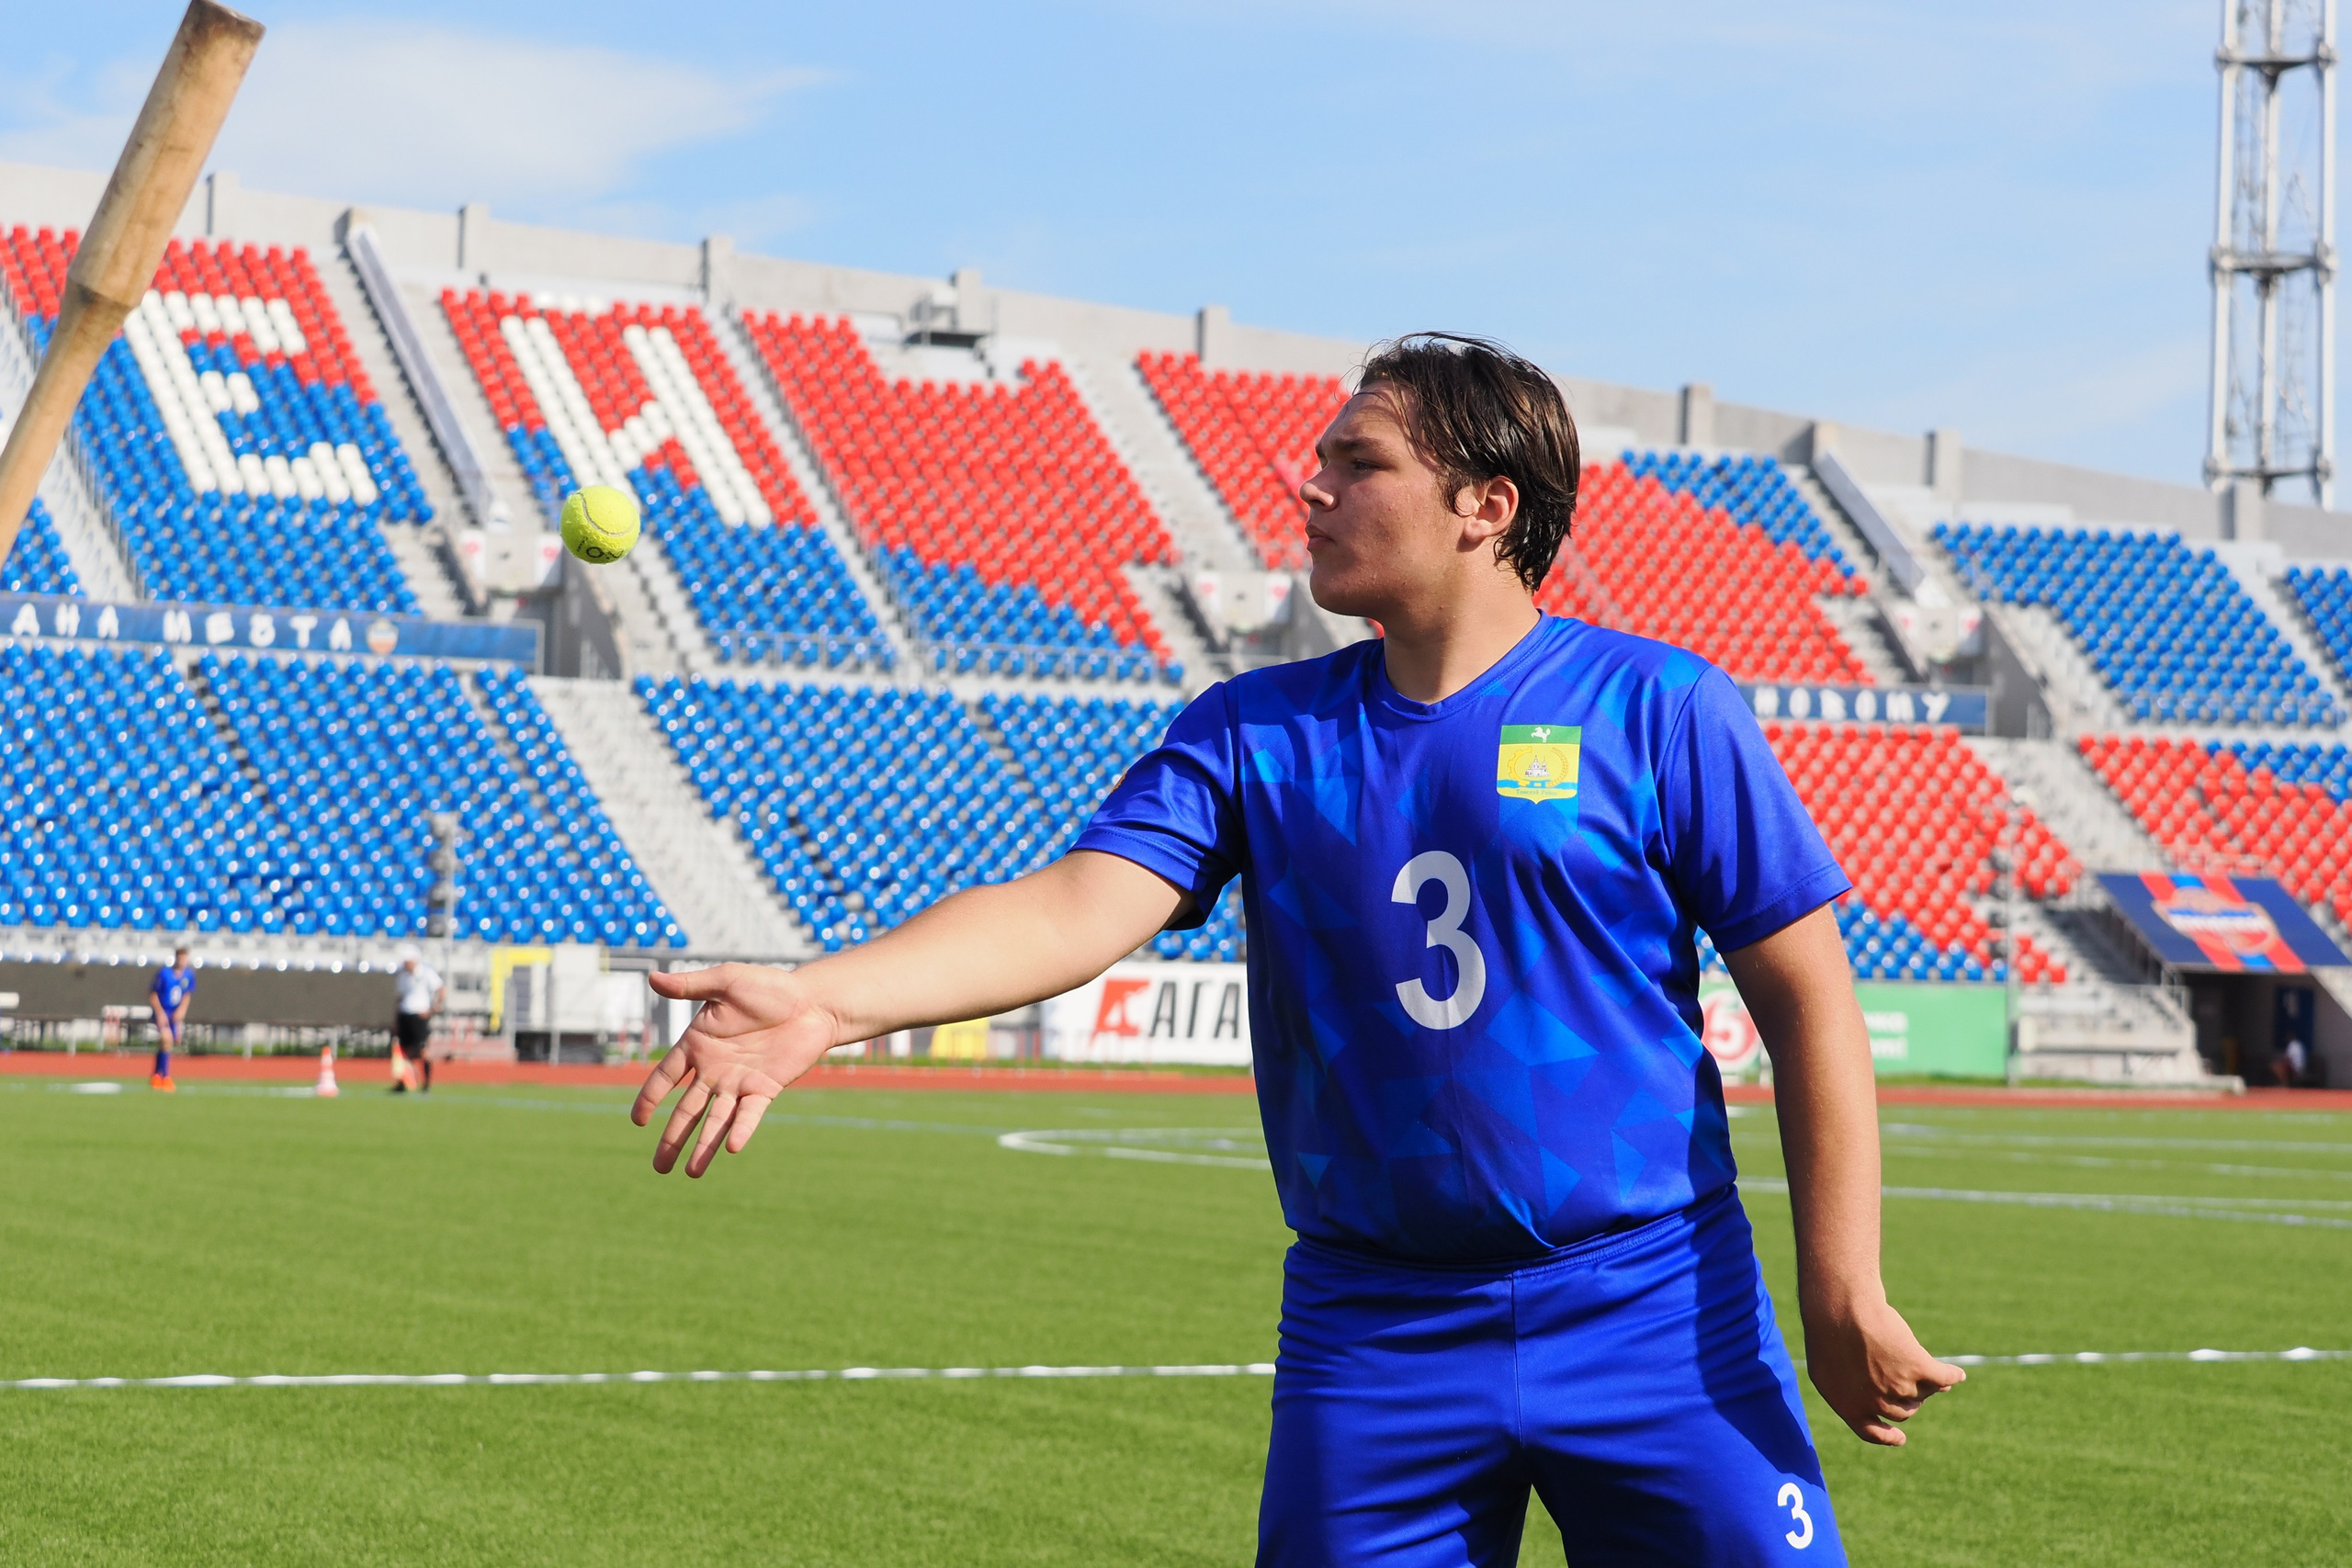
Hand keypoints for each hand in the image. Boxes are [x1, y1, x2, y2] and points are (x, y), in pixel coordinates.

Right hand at [633, 965, 840, 1177]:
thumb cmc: (770, 987)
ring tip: (689, 1173)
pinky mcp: (765, 1089)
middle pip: (687, 1109)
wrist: (812, 1001)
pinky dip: (741, 1129)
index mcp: (698, 1045)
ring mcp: (739, 1082)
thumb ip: (691, 985)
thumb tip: (652, 978)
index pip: (666, 1077)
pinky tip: (730, 1148)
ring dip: (702, 1146)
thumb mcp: (726, 981)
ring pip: (715, 1120)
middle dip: (672, 1138)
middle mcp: (714, 1069)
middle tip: (658, 1168)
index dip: (650, 1098)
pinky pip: (749, 1114)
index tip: (637, 1121)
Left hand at [1801, 1293, 1965, 1445]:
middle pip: (1904, 1410)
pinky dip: (1952, 1376)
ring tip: (1937, 1378)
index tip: (1901, 1438)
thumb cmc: (1826, 1332)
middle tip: (1912, 1383)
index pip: (1872, 1432)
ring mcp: (1899, 1387)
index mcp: (1850, 1407)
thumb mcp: (1825, 1368)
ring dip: (1931, 1385)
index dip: (1888, 1437)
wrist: (1840, 1310)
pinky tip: (1957, 1374)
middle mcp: (1877, 1403)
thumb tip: (1865, 1396)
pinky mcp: (1917, 1367)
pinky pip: (1942, 1377)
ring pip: (1923, 1391)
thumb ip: (1846, 1387)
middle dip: (1909, 1399)